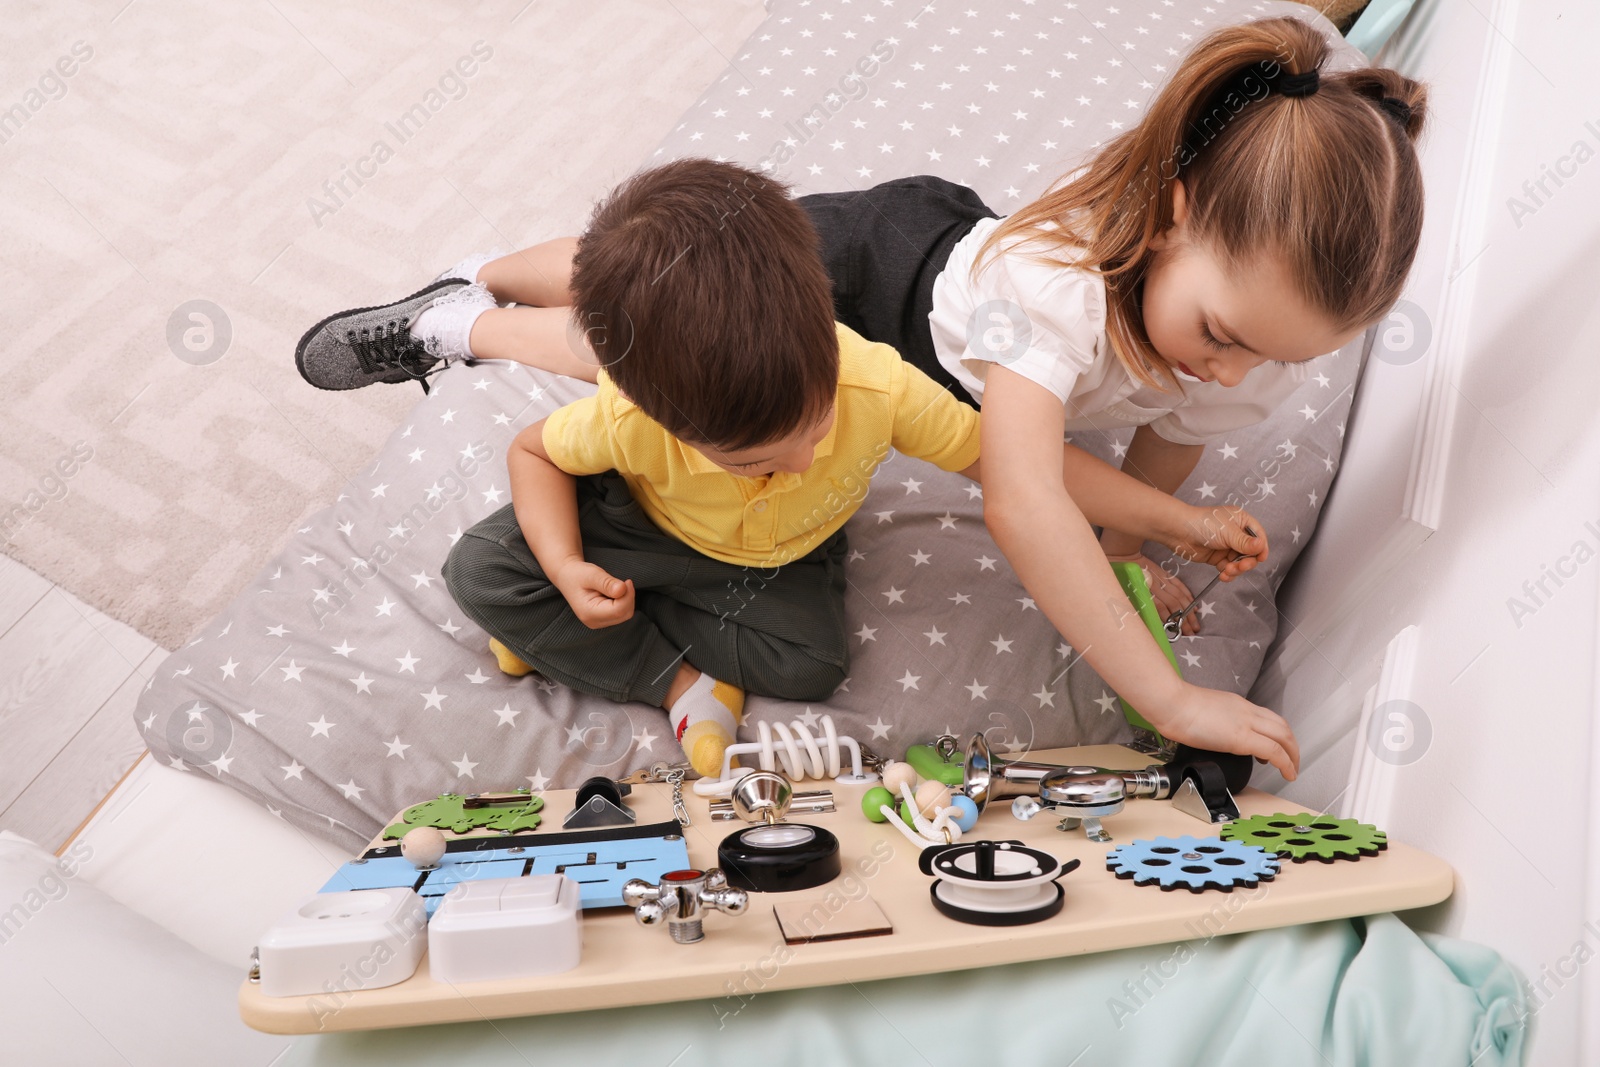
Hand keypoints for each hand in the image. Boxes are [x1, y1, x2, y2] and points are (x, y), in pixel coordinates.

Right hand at [552, 560, 634, 627]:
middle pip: (624, 614)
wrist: (567, 577)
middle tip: (623, 582)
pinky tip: (613, 593)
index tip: (627, 581)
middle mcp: (594, 622)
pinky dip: (623, 602)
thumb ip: (607, 583)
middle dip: (628, 597)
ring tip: (614, 587)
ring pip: (625, 614)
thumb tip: (622, 589)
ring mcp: (599, 623)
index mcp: (589, 613)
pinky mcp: (603, 620)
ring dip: (626, 599)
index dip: (628, 595)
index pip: (619, 610)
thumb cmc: (578, 574)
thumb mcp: (592, 574)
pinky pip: (622, 613)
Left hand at [1103, 550, 1201, 635]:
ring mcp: (1161, 578)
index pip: (1160, 608)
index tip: (1179, 631)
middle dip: (1185, 619)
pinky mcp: (1164, 573)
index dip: (1171, 620)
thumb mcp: (1122, 591)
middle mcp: (1155, 585)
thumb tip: (1148, 621)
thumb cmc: (1119, 575)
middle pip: (1174, 604)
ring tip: (1195, 623)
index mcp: (1143, 590)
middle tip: (1192, 631)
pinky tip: (1193, 605)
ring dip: (1189, 610)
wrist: (1122, 554)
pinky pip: (1179, 584)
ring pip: (1179, 596)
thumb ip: (1135, 604)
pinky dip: (1187, 595)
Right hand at [1155, 683, 1300, 780]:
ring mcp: (1246, 723)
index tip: (1277, 748)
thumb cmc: (1177, 707)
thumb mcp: (1203, 710)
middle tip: (1293, 761)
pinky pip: (1274, 751)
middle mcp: (1246, 711)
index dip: (1278, 734)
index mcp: (1236, 705)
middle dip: (1292, 746)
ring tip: (1292, 770)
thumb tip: (1214, 734)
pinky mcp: (1241, 738)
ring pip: (1284, 737)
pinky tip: (1286, 773)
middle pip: (1282, 727)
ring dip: (1293, 755)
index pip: (1268, 717)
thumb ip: (1215, 721)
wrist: (1171, 703)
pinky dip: (1285, 763)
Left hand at [1167, 505, 1268, 579]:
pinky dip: (1228, 574)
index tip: (1260, 558)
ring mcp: (1226, 546)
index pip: (1258, 537)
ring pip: (1240, 563)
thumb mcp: (1228, 532)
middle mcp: (1236, 534)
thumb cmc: (1202, 523)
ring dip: (1236, 570)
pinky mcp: (1217, 557)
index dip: (1261, 548)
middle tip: (1241, 566)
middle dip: (1247, 562)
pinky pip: (1228, 568)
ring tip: (1228, 570)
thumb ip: (1245, 542)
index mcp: (1242, 521)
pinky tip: (1223, 575)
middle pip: (1251, 553)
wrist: (1178, 531)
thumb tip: (1261, 546)